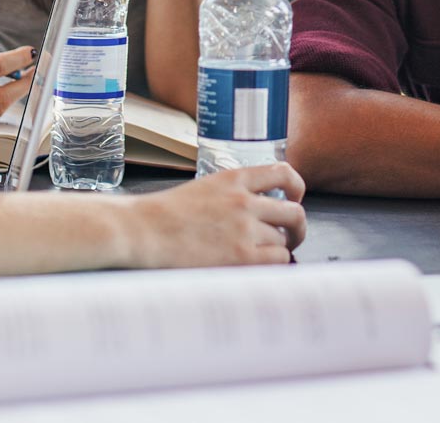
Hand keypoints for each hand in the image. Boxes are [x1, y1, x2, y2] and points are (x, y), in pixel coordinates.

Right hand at [125, 164, 307, 266]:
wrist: (142, 230)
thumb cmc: (163, 214)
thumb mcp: (203, 188)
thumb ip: (232, 195)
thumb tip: (259, 212)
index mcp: (233, 178)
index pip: (283, 173)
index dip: (296, 187)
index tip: (295, 197)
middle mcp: (244, 201)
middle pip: (294, 212)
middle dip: (297, 227)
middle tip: (290, 236)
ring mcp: (244, 228)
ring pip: (285, 239)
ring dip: (278, 248)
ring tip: (263, 255)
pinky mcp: (241, 256)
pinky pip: (278, 260)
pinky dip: (273, 264)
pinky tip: (258, 265)